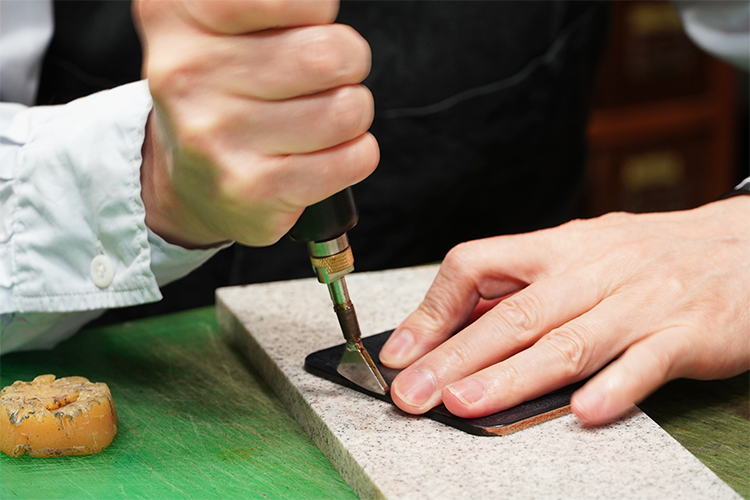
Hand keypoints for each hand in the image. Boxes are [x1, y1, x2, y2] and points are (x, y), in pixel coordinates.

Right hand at [133, 0, 377, 247]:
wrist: (191, 182)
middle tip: (323, 76)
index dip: (314, 8)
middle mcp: (187, 72)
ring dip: (352, 112)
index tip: (302, 25)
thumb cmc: (226, 88)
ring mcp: (217, 135)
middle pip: (329, 52)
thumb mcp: (220, 22)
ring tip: (317, 117)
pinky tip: (322, 154)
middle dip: (347, 62)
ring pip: (348, 109)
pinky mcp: (252, 188)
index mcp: (175, 14)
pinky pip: (355, 157)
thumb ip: (271, 4)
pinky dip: (356, 153)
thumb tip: (322, 8)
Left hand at [380, 196, 749, 424]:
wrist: (743, 247)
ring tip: (467, 405)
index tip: (402, 351)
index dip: (434, 309)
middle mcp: (592, 270)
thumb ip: (524, 288)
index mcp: (557, 247)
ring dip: (513, 376)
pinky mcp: (687, 332)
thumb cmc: (648, 256)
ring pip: (568, 342)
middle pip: (514, 315)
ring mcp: (640, 301)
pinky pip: (646, 361)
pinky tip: (582, 412)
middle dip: (455, 357)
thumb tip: (456, 326)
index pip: (477, 264)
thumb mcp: (581, 255)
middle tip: (413, 394)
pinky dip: (614, 387)